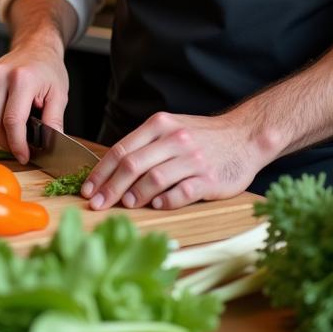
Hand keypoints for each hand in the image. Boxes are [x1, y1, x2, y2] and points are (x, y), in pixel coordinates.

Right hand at [0, 44, 68, 163]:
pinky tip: (3, 113)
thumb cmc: (48, 70)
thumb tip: (49, 146)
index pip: (12, 121)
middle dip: (7, 141)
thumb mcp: (59, 95)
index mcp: (22, 78)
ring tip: (15, 126)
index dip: (17, 144)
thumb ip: (54, 121)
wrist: (35, 46)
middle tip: (20, 146)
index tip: (24, 156)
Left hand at [81, 110, 269, 210]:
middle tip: (98, 205)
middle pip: (132, 165)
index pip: (121, 150)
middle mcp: (174, 140)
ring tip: (125, 205)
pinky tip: (156, 206)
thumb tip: (111, 170)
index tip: (88, 189)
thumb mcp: (170, 130)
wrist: (244, 137)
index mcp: (159, 125)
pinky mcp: (209, 179)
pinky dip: (166, 200)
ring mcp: (192, 159)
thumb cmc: (202, 137)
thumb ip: (145, 146)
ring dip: (135, 195)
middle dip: (110, 188)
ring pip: (154, 179)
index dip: (101, 172)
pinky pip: (182, 192)